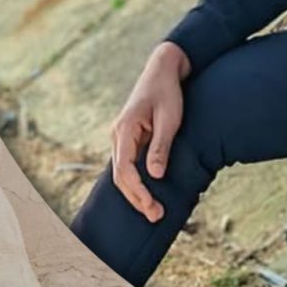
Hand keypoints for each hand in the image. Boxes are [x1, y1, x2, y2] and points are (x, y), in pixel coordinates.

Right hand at [108, 43, 189, 222]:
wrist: (163, 70)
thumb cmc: (167, 92)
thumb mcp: (169, 119)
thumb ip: (161, 147)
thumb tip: (155, 175)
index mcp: (124, 129)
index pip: (124, 169)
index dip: (137, 191)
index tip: (152, 206)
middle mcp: (117, 135)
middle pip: (120, 175)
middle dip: (136, 198)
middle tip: (156, 216)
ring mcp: (121, 138)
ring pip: (122, 172)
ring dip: (135, 193)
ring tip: (153, 211)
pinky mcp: (130, 139)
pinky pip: (127, 166)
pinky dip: (136, 182)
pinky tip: (147, 194)